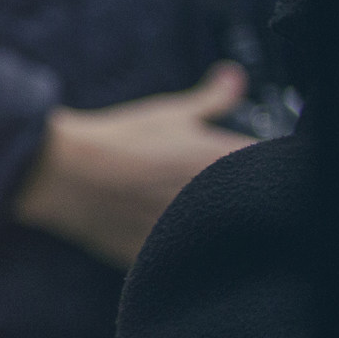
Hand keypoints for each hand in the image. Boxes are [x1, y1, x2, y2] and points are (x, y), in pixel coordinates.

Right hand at [13, 63, 255, 268]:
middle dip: (250, 200)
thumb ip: (213, 99)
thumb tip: (234, 76)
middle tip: (229, 194)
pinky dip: (195, 253)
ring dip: (225, 227)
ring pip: (230, 236)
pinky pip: (197, 261)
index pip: (275, 168)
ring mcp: (193, 228)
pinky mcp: (168, 255)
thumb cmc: (118, 143)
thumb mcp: (171, 114)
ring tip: (205, 218)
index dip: (272, 170)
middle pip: (257, 205)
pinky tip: (183, 242)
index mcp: (225, 159)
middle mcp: (216, 195)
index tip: (263, 170)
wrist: (63, 174)